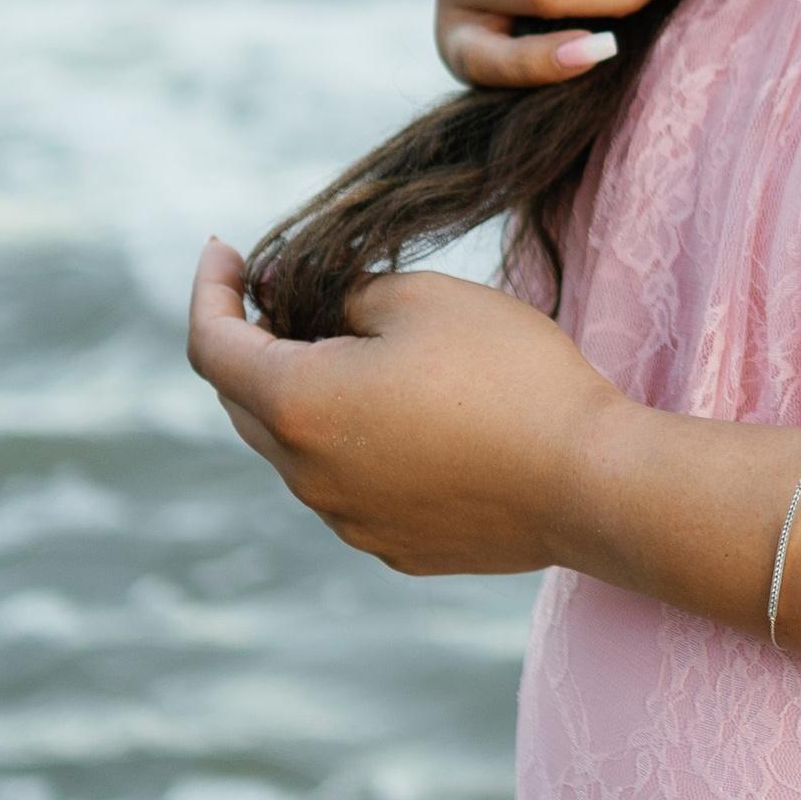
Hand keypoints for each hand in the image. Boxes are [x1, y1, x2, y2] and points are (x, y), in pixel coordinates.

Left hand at [187, 238, 627, 577]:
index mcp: (298, 405)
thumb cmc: (510, 376)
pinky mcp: (394, 547)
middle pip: (245, 402)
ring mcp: (348, 521)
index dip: (209, 290)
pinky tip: (417, 421)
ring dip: (310, 399)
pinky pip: (350, 488)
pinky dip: (356, 447)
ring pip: (298, 450)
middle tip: (294, 297)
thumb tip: (321, 314)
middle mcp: (306, 475)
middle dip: (255, 344)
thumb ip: (347, 295)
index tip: (225, 252)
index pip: (211, 346)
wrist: (591, 483)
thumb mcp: (422, 297)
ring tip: (371, 357)